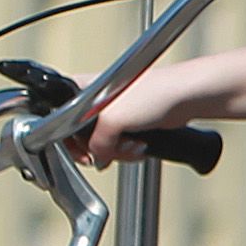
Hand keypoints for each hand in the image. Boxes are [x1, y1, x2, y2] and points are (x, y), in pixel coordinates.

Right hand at [75, 68, 191, 168]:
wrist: (186, 97)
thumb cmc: (154, 92)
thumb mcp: (111, 120)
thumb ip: (95, 143)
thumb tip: (97, 158)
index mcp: (83, 87)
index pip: (59, 118)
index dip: (69, 140)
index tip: (82, 154)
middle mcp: (95, 98)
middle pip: (83, 135)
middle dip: (100, 149)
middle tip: (110, 153)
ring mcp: (114, 110)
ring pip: (104, 142)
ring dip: (118, 151)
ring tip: (133, 147)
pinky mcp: (131, 121)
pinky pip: (120, 143)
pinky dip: (128, 150)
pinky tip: (139, 148)